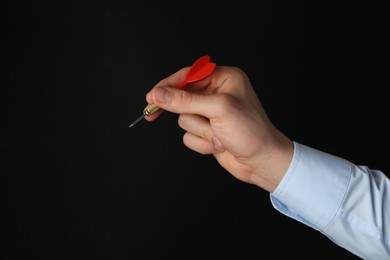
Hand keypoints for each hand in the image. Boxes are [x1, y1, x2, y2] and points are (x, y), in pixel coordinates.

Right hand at [145, 66, 293, 191]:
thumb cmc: (251, 131)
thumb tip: (159, 94)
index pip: (188, 75)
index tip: (151, 96)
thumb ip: (186, 101)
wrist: (261, 162)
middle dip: (187, 112)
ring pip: (184, 119)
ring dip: (200, 131)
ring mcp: (211, 114)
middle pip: (182, 98)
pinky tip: (218, 145)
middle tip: (159, 113)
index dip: (168, 85)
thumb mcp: (218, 109)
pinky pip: (189, 135)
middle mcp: (216, 94)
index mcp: (224, 79)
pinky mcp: (207, 131)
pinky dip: (201, 142)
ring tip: (218, 135)